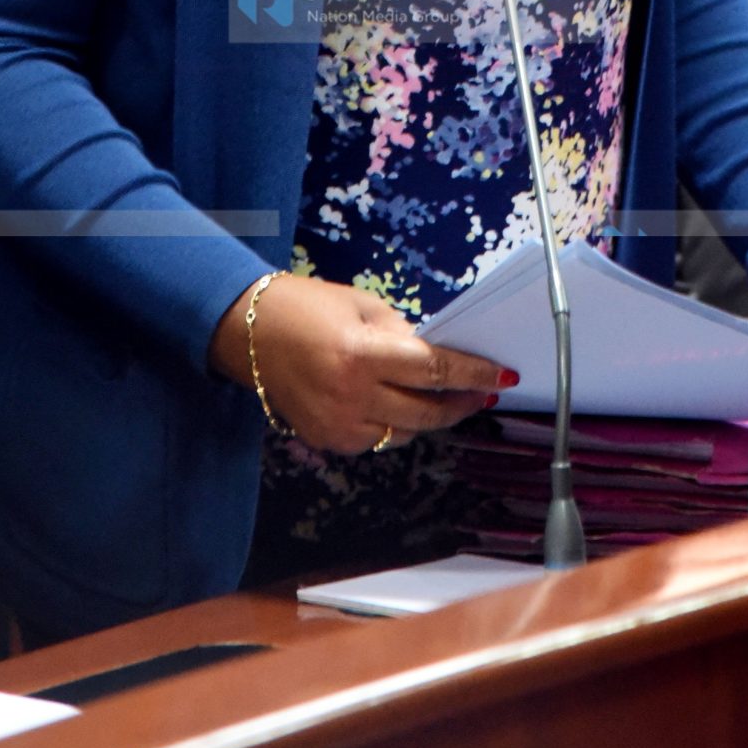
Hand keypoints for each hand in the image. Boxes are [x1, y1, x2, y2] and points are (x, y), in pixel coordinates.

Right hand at [210, 273, 514, 456]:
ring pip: (405, 433)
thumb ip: (402, 335)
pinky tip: (393, 403)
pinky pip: (376, 440)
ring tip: (440, 395)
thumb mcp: (361, 306)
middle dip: (461, 403)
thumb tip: (439, 357)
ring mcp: (338, 425)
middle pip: (426, 412)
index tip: (502, 376)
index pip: (434, 370)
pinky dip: (392, 424)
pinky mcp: (327, 441)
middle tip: (481, 391)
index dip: (473, 374)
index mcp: (362, 354)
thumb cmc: (305, 307)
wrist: (246, 332)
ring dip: (427, 415)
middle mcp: (351, 397)